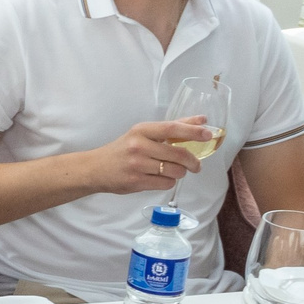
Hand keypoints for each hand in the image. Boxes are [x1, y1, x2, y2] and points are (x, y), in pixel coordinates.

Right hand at [86, 119, 215, 195]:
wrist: (96, 168)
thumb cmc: (123, 149)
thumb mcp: (143, 134)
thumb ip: (172, 127)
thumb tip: (202, 120)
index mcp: (141, 130)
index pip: (172, 128)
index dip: (193, 131)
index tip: (208, 134)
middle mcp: (139, 146)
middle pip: (178, 154)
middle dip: (193, 162)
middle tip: (196, 165)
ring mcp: (137, 165)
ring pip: (175, 171)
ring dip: (180, 173)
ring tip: (172, 171)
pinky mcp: (136, 182)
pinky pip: (166, 183)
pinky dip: (169, 182)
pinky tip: (160, 178)